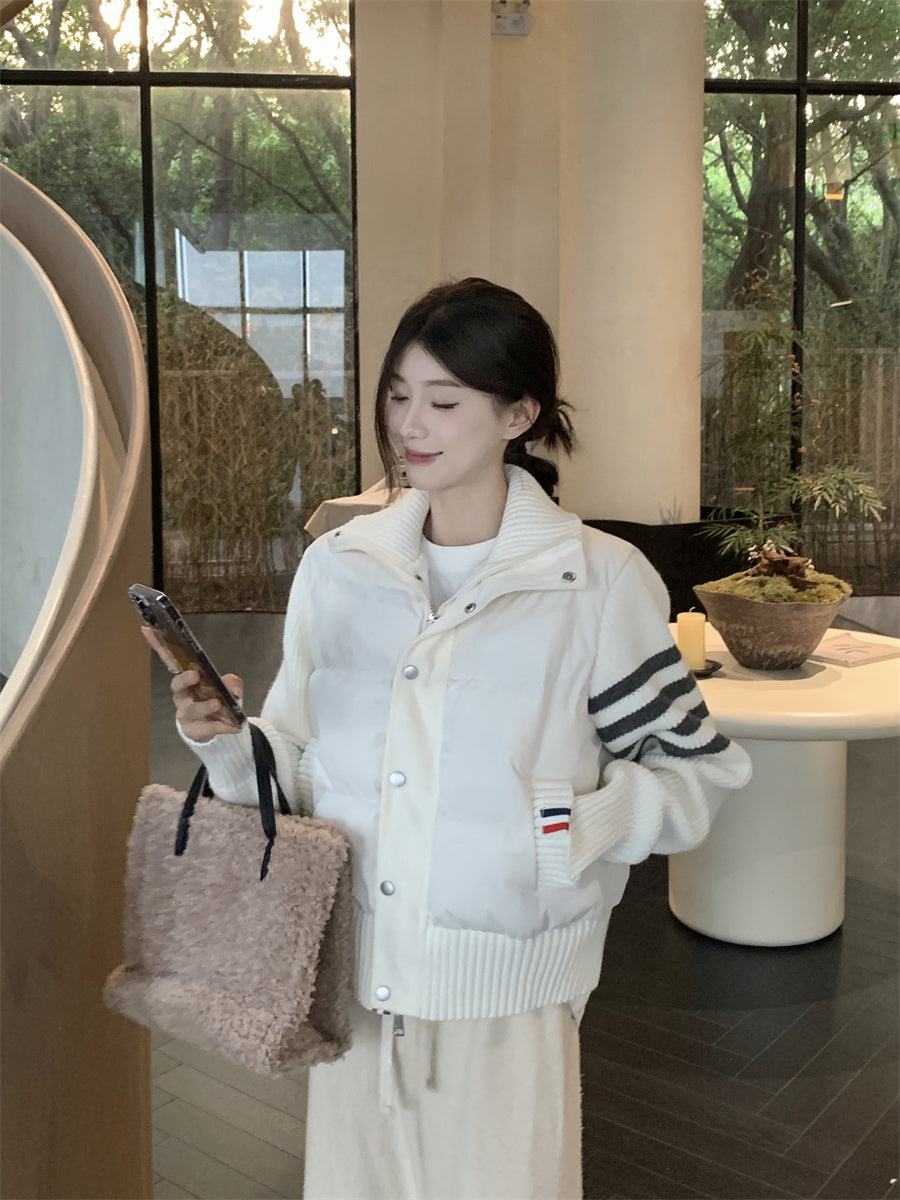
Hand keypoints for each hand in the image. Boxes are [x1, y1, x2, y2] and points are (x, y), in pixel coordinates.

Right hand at [141, 628, 242, 742]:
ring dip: (205, 706)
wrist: (220, 726)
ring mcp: (186, 714)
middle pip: (176, 686)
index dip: (157, 645)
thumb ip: (231, 683)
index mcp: (186, 679)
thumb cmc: (217, 700)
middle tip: (196, 675)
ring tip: (219, 704)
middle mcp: (182, 696)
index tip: (148, 629)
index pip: (170, 660)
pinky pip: (206, 729)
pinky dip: (222, 727)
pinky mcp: (194, 731)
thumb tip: (233, 688)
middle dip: (184, 680)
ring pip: (191, 710)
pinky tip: (235, 726)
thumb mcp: (228, 687)